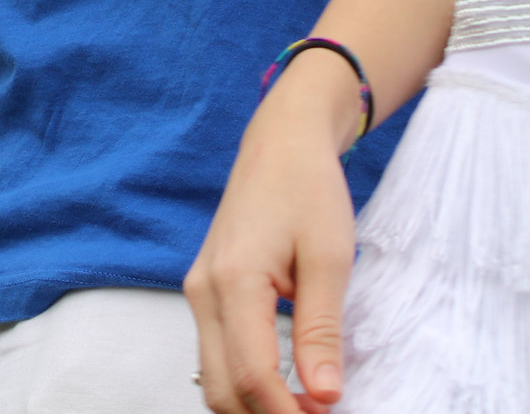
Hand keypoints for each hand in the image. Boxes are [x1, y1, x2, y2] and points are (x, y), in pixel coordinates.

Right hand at [184, 59, 362, 412]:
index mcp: (233, 281)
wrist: (280, 143)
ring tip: (308, 406)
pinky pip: (217, 353)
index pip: (252, 375)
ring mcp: (199, 292)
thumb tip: (325, 397)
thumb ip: (322, 330)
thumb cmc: (308, 190)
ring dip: (255, 404)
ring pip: (214, 376)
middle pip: (221, 388)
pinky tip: (288, 383)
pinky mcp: (206, 291)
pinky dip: (247, 381)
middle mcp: (203, 291)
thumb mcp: (330, 258)